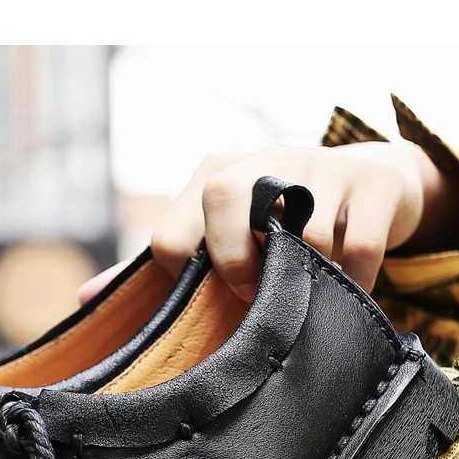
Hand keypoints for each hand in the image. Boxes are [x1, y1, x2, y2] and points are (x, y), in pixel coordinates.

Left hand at [79, 141, 458, 304]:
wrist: (372, 183)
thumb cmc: (278, 221)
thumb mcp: (218, 233)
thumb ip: (159, 268)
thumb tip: (85, 297)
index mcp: (216, 173)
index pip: (171, 231)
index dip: (182, 276)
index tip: (207, 299)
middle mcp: (264, 159)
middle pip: (224, 199)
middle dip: (232, 260)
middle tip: (250, 293)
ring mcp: (322, 165)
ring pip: (304, 235)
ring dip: (307, 280)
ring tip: (309, 293)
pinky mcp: (373, 183)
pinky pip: (361, 248)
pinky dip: (355, 281)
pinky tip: (348, 288)